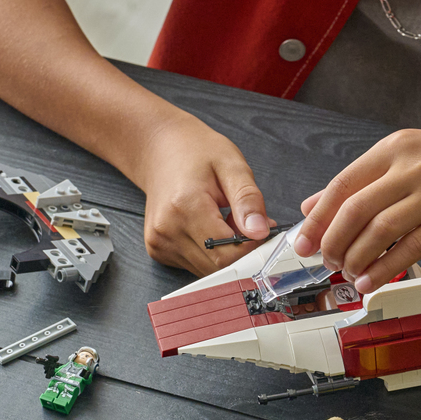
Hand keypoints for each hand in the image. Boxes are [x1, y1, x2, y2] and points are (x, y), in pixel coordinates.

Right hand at [127, 114, 271, 273]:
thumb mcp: (231, 165)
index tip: (262, 229)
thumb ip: (248, 199)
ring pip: (208, 269)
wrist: (161, 150)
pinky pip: (195, 265)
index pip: (227, 252)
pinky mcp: (158, 251)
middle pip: (217, 265)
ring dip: (224, 252)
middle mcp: (167, 230)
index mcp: (185, 206)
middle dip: (239, 249)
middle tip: (243, 221)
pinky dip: (209, 252)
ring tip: (223, 220)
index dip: (251, 246)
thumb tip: (260, 231)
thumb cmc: (195, 153)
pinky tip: (208, 228)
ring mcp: (159, 243)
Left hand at [292, 128, 420, 291]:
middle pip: (357, 210)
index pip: (342, 185)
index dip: (318, 219)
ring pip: (381, 231)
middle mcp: (413, 168)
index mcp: (394, 149)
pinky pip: (411, 248)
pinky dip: (385, 269)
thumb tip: (310, 207)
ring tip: (349, 273)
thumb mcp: (404, 158)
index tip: (302, 243)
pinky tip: (371, 281)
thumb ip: (358, 182)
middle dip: (334, 242)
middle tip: (327, 261)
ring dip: (358, 258)